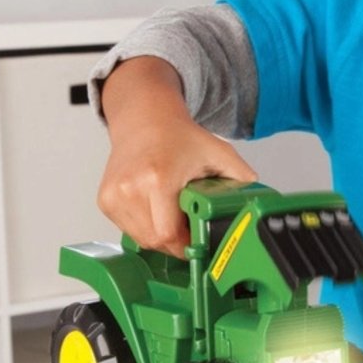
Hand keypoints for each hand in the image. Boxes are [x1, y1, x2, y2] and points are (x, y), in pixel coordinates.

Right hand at [96, 57, 256, 255]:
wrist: (144, 118)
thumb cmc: (178, 137)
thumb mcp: (219, 152)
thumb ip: (240, 178)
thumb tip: (257, 204)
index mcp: (157, 178)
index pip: (168, 234)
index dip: (186, 243)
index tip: (199, 240)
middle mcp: (130, 187)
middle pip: (155, 241)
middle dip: (176, 241)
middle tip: (190, 226)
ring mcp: (113, 196)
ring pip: (141, 239)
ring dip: (160, 234)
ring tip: (172, 212)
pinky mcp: (105, 200)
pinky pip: (128, 229)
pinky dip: (144, 226)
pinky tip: (155, 207)